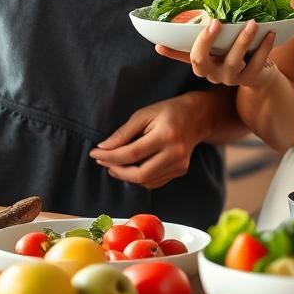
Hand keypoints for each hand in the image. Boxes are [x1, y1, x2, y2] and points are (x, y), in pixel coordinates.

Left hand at [88, 90, 231, 189]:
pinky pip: (154, 181)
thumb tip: (103, 148)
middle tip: (103, 161)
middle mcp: (175, 153)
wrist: (198, 116)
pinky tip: (131, 168)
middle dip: (117, 170)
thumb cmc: (168, 112)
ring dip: (126, 176)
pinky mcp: (181, 171)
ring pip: (146, 181)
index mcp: (166, 135)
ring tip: (114, 164)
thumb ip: (123, 133)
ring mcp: (180, 165)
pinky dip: (139, 177)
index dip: (110, 156)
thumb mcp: (144, 114)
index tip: (95, 153)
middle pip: (139, 174)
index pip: (132, 154)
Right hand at [154, 18, 276, 88]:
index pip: (188, 56)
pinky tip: (270, 33)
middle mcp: (213, 73)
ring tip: (253, 23)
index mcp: (203, 63)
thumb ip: (209, 31)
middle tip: (216, 21)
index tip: (192, 28)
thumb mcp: (221, 42)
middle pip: (200, 62)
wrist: (259, 73)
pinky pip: (256, 63)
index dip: (184, 46)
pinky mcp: (249, 78)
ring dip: (243, 40)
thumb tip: (193, 10)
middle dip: (206, 41)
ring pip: (233, 62)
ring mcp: (230, 78)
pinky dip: (264, 47)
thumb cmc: (235, 51)